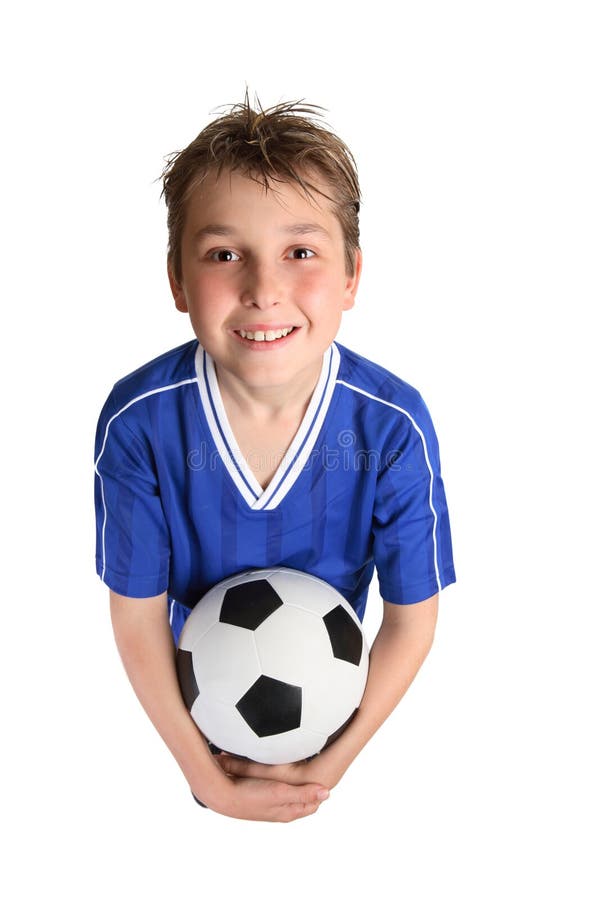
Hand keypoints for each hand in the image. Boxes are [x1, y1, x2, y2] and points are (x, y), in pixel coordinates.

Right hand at [202, 770, 329, 822]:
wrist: (222, 795)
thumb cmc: (251, 795)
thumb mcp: (280, 792)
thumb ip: (303, 793)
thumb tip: (327, 792)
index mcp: (289, 812)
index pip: (313, 803)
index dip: (319, 790)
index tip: (328, 774)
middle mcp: (281, 810)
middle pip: (303, 799)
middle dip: (311, 787)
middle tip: (319, 768)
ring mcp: (271, 803)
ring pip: (291, 793)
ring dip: (297, 783)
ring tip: (305, 767)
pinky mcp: (261, 795)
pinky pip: (278, 787)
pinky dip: (284, 780)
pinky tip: (282, 769)